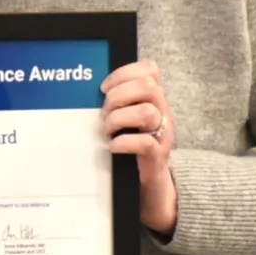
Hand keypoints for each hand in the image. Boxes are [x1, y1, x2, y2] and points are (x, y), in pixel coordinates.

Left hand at [101, 60, 177, 235]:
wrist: (150, 185)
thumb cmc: (133, 148)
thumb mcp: (129, 119)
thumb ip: (119, 103)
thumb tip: (92, 93)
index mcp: (155, 99)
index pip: (150, 69)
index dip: (124, 72)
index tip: (104, 88)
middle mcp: (163, 112)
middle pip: (148, 86)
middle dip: (119, 95)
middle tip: (104, 112)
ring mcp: (163, 134)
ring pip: (147, 111)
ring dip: (119, 118)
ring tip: (107, 130)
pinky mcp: (158, 156)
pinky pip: (145, 143)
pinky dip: (123, 142)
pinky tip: (112, 147)